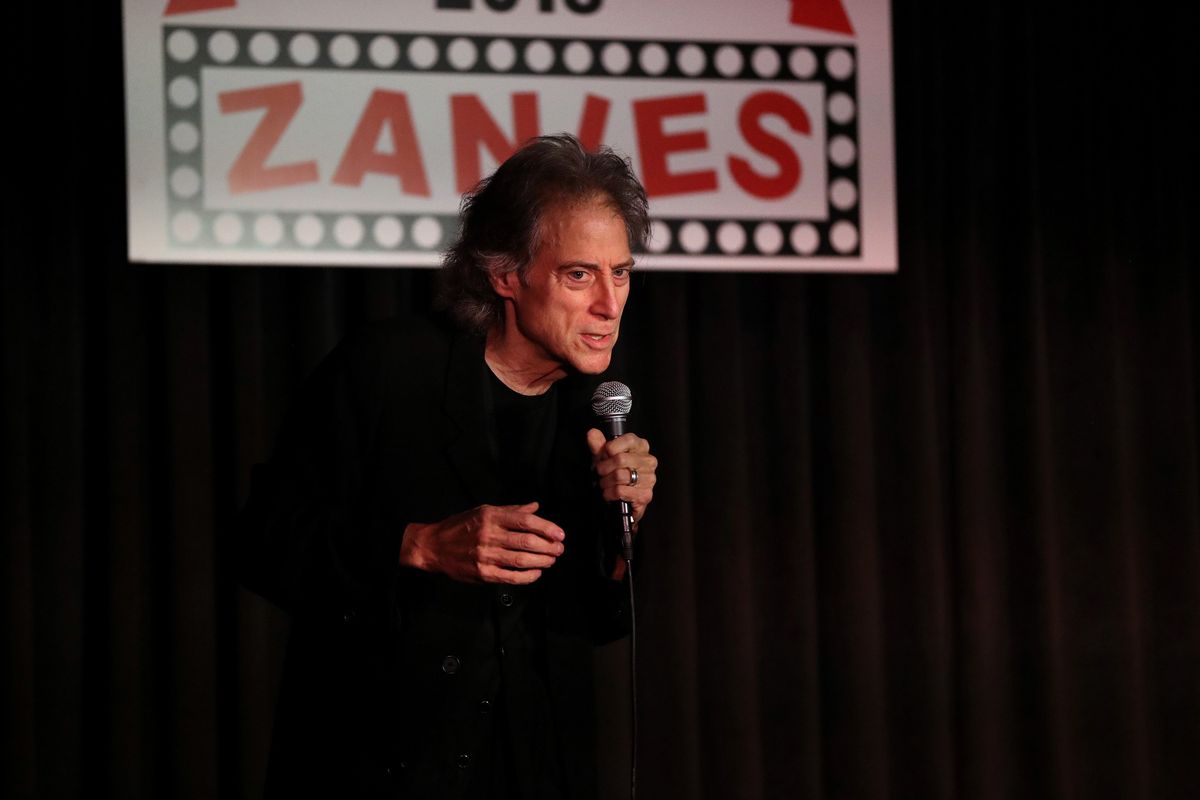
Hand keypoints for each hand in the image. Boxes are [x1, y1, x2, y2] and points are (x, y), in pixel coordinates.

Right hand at [400, 502, 564, 584]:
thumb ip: (511, 510)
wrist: (433, 546)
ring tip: (551, 560)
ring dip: (542, 561)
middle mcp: (489, 535)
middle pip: (527, 541)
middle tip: (559, 549)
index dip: (547, 528)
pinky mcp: (483, 573)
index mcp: (491, 517)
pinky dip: (528, 576)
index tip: (560, 534)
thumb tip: (535, 507)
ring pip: (522, 560)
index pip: (526, 521)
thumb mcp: (483, 511)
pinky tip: (536, 573)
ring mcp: (486, 556)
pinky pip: (511, 577)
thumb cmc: (460, 526)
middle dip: (549, 547)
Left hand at [586, 429, 657, 525]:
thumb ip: (598, 444)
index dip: (611, 448)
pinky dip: (610, 493)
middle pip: (621, 459)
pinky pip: (621, 491)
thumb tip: (592, 433)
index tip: (605, 455)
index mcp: (641, 447)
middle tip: (600, 472)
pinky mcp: (645, 495)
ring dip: (606, 482)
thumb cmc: (613, 471)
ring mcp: (649, 478)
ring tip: (604, 483)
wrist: (619, 496)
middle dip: (604, 467)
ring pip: (620, 476)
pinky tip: (609, 493)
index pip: (628, 440)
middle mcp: (649, 461)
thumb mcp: (603, 456)